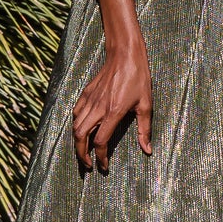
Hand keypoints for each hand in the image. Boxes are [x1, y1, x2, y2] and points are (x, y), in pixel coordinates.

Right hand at [72, 42, 152, 171]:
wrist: (124, 55)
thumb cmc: (138, 78)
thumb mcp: (146, 104)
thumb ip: (144, 129)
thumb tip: (147, 150)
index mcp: (113, 112)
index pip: (100, 141)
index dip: (100, 158)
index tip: (104, 166)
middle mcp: (97, 108)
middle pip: (80, 137)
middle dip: (81, 155)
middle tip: (88, 165)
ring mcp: (89, 100)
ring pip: (75, 126)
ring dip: (77, 142)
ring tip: (84, 152)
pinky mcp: (85, 93)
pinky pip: (76, 113)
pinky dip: (76, 125)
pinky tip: (83, 130)